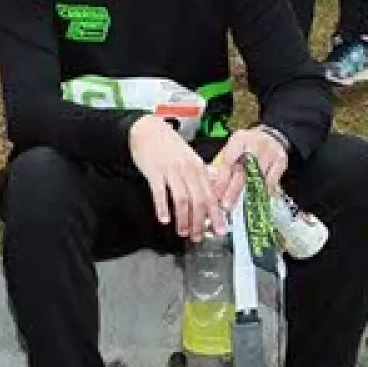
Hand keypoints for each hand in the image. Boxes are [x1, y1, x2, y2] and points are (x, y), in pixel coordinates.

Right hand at [128, 115, 224, 240]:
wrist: (147, 129)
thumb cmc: (167, 144)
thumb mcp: (189, 158)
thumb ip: (200, 175)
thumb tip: (211, 193)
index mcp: (199, 168)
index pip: (211, 195)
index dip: (216, 215)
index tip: (220, 230)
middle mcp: (188, 170)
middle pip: (198, 200)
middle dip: (200, 222)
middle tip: (198, 237)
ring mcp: (171, 171)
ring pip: (182, 199)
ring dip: (183, 218)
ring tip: (182, 231)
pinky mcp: (154, 172)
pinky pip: (160, 192)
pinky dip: (162, 207)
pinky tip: (164, 218)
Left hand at [210, 127, 288, 209]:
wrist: (271, 136)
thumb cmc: (247, 144)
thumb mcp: (233, 146)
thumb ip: (224, 162)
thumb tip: (212, 183)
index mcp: (239, 140)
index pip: (228, 162)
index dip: (221, 180)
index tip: (215, 194)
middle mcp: (255, 146)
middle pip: (243, 172)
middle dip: (233, 190)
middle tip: (225, 205)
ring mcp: (270, 154)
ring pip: (257, 179)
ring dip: (247, 194)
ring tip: (238, 205)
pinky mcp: (281, 162)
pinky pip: (272, 182)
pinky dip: (263, 192)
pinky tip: (255, 200)